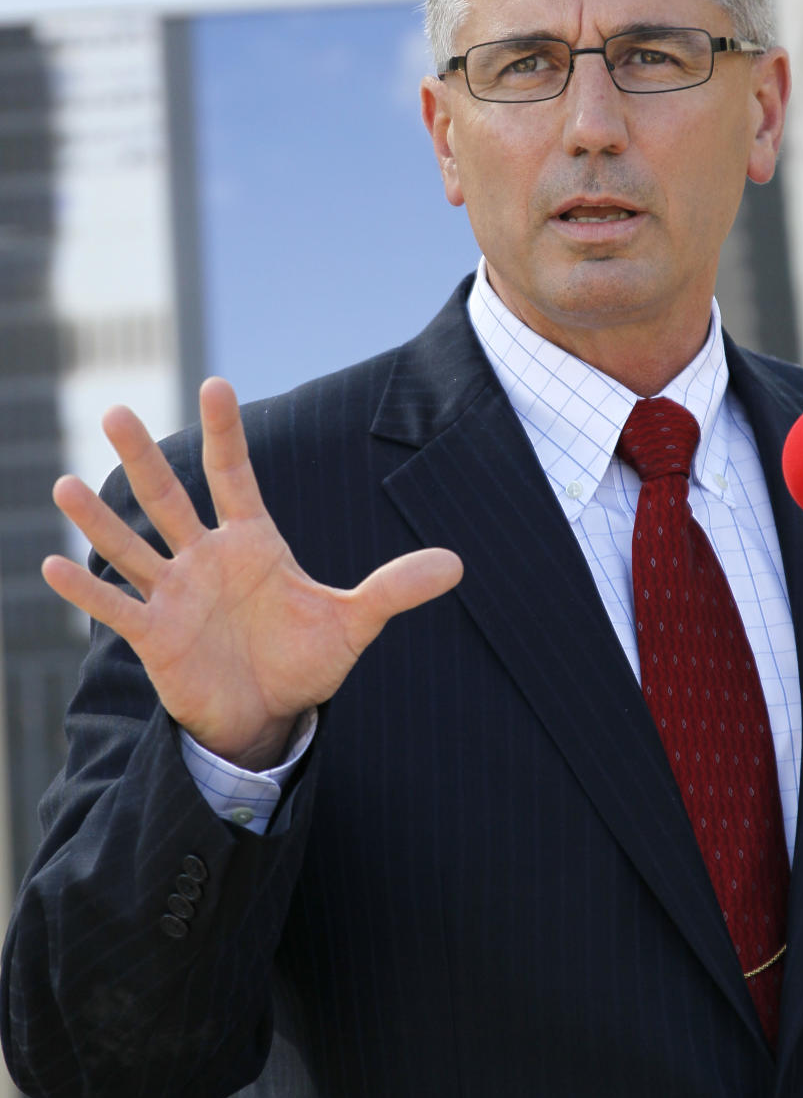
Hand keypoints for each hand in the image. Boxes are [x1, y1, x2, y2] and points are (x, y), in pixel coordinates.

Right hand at [41, 377, 462, 769]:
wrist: (269, 713)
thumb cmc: (305, 659)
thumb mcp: (353, 623)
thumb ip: (394, 589)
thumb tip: (458, 563)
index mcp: (253, 542)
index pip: (235, 476)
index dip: (225, 433)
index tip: (215, 385)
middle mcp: (206, 557)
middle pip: (171, 499)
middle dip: (145, 459)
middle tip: (115, 410)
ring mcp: (175, 594)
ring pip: (132, 547)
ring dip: (100, 520)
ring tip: (65, 484)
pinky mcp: (155, 635)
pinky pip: (116, 608)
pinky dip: (85, 591)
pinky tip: (49, 564)